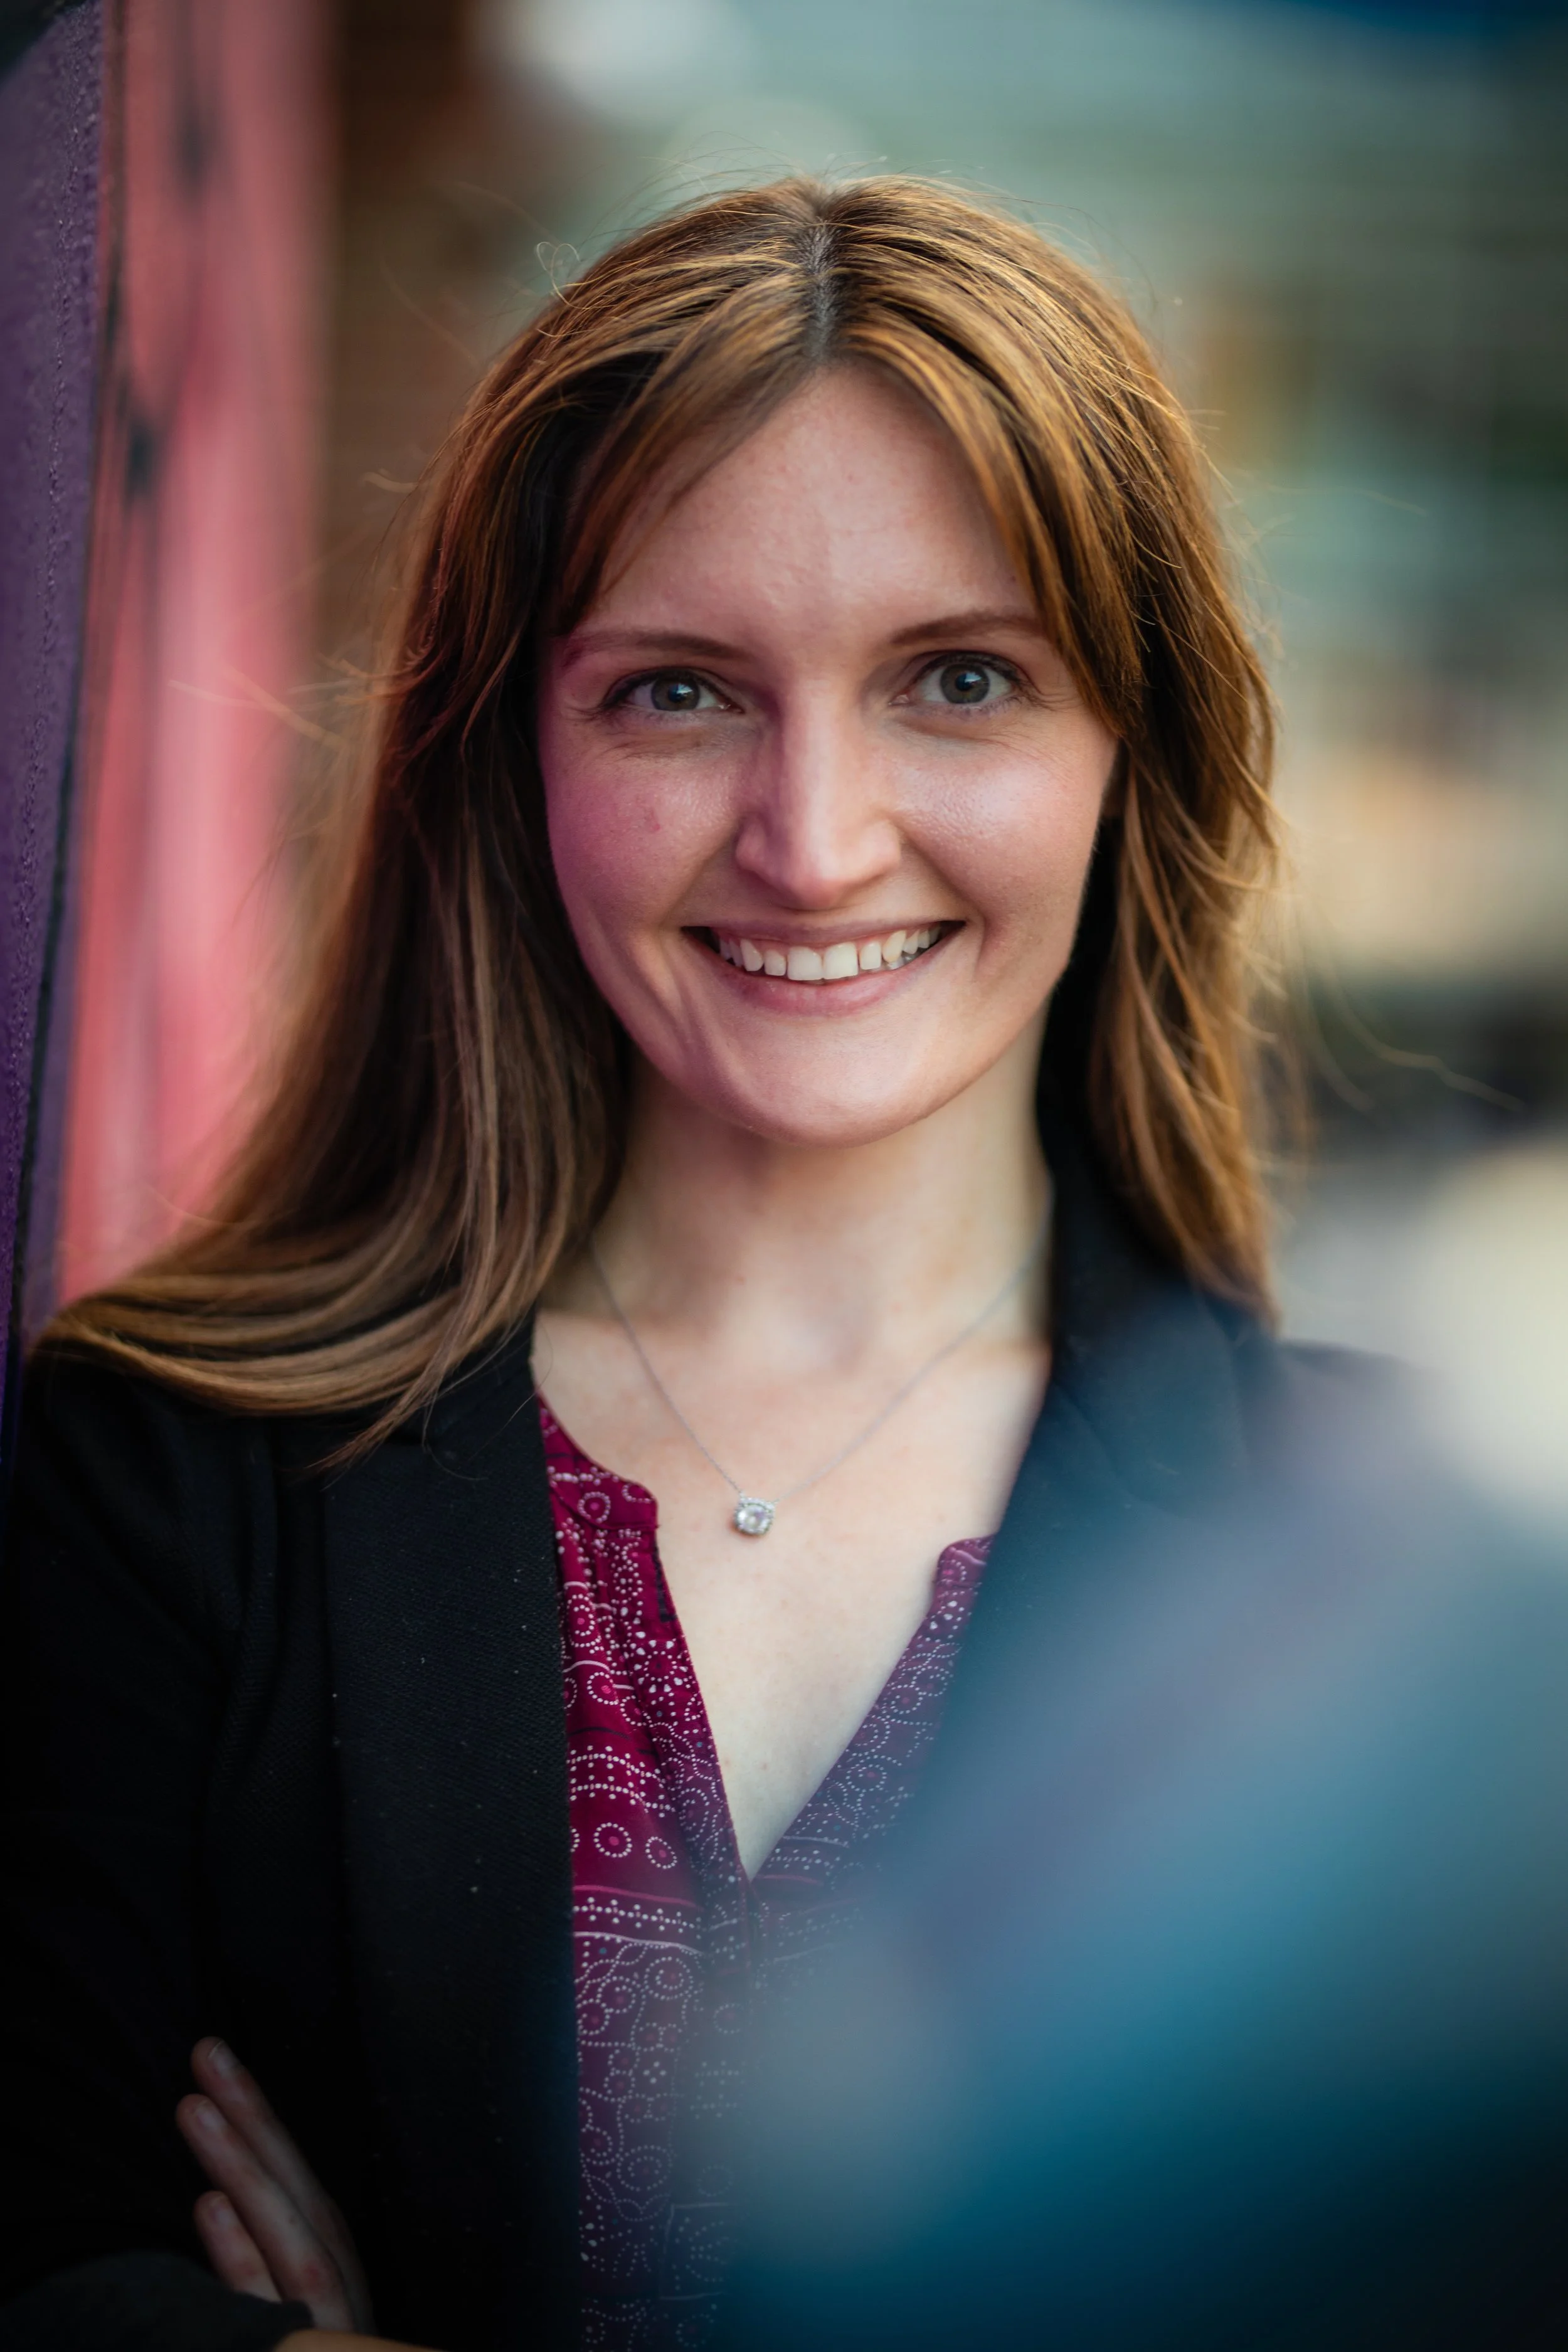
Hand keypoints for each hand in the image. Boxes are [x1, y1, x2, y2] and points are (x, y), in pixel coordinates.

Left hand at [177, 2037, 378, 2334]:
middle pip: (302, 2200)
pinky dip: (241, 2260)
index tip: (217, 2065)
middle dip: (255, 2122)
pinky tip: (210, 2207)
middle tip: (207, 2053)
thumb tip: (215, 2195)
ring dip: (245, 2170)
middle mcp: (341, 2297)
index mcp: (335, 2279)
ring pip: (293, 2244)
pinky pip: (267, 2312)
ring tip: (194, 2107)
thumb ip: (270, 2260)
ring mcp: (326, 2330)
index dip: (262, 2125)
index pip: (301, 2191)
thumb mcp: (296, 2310)